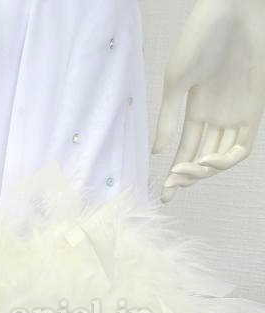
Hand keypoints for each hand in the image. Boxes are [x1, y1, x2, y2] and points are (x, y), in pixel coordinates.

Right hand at [153, 0, 264, 201]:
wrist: (231, 9)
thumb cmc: (200, 38)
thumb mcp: (176, 81)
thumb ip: (168, 118)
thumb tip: (158, 153)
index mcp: (197, 110)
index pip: (186, 150)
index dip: (176, 174)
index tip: (164, 193)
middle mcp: (218, 116)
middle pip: (203, 159)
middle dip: (188, 177)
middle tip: (173, 184)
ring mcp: (236, 114)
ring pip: (222, 158)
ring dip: (205, 171)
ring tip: (190, 170)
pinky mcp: (255, 110)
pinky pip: (243, 148)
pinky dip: (226, 160)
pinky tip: (209, 161)